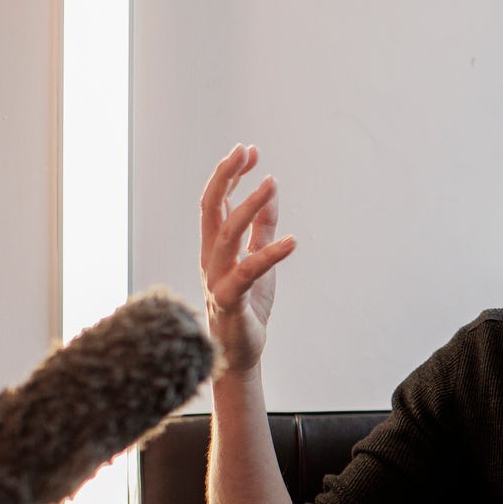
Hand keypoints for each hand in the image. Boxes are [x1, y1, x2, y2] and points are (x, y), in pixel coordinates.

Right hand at [199, 144, 296, 375]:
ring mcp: (216, 279)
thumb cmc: (247, 306)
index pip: (215, 202)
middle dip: (226, 177)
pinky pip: (247, 273)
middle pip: (211, 209)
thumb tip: (271, 195)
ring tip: (271, 183)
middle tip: (245, 150)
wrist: (240, 353)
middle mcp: (210, 258)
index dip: (229, 174)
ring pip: (227, 235)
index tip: (248, 150)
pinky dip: (270, 255)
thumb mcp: (258, 261)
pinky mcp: (230, 301)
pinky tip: (292, 241)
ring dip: (249, 206)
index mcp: (215, 247)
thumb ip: (262, 230)